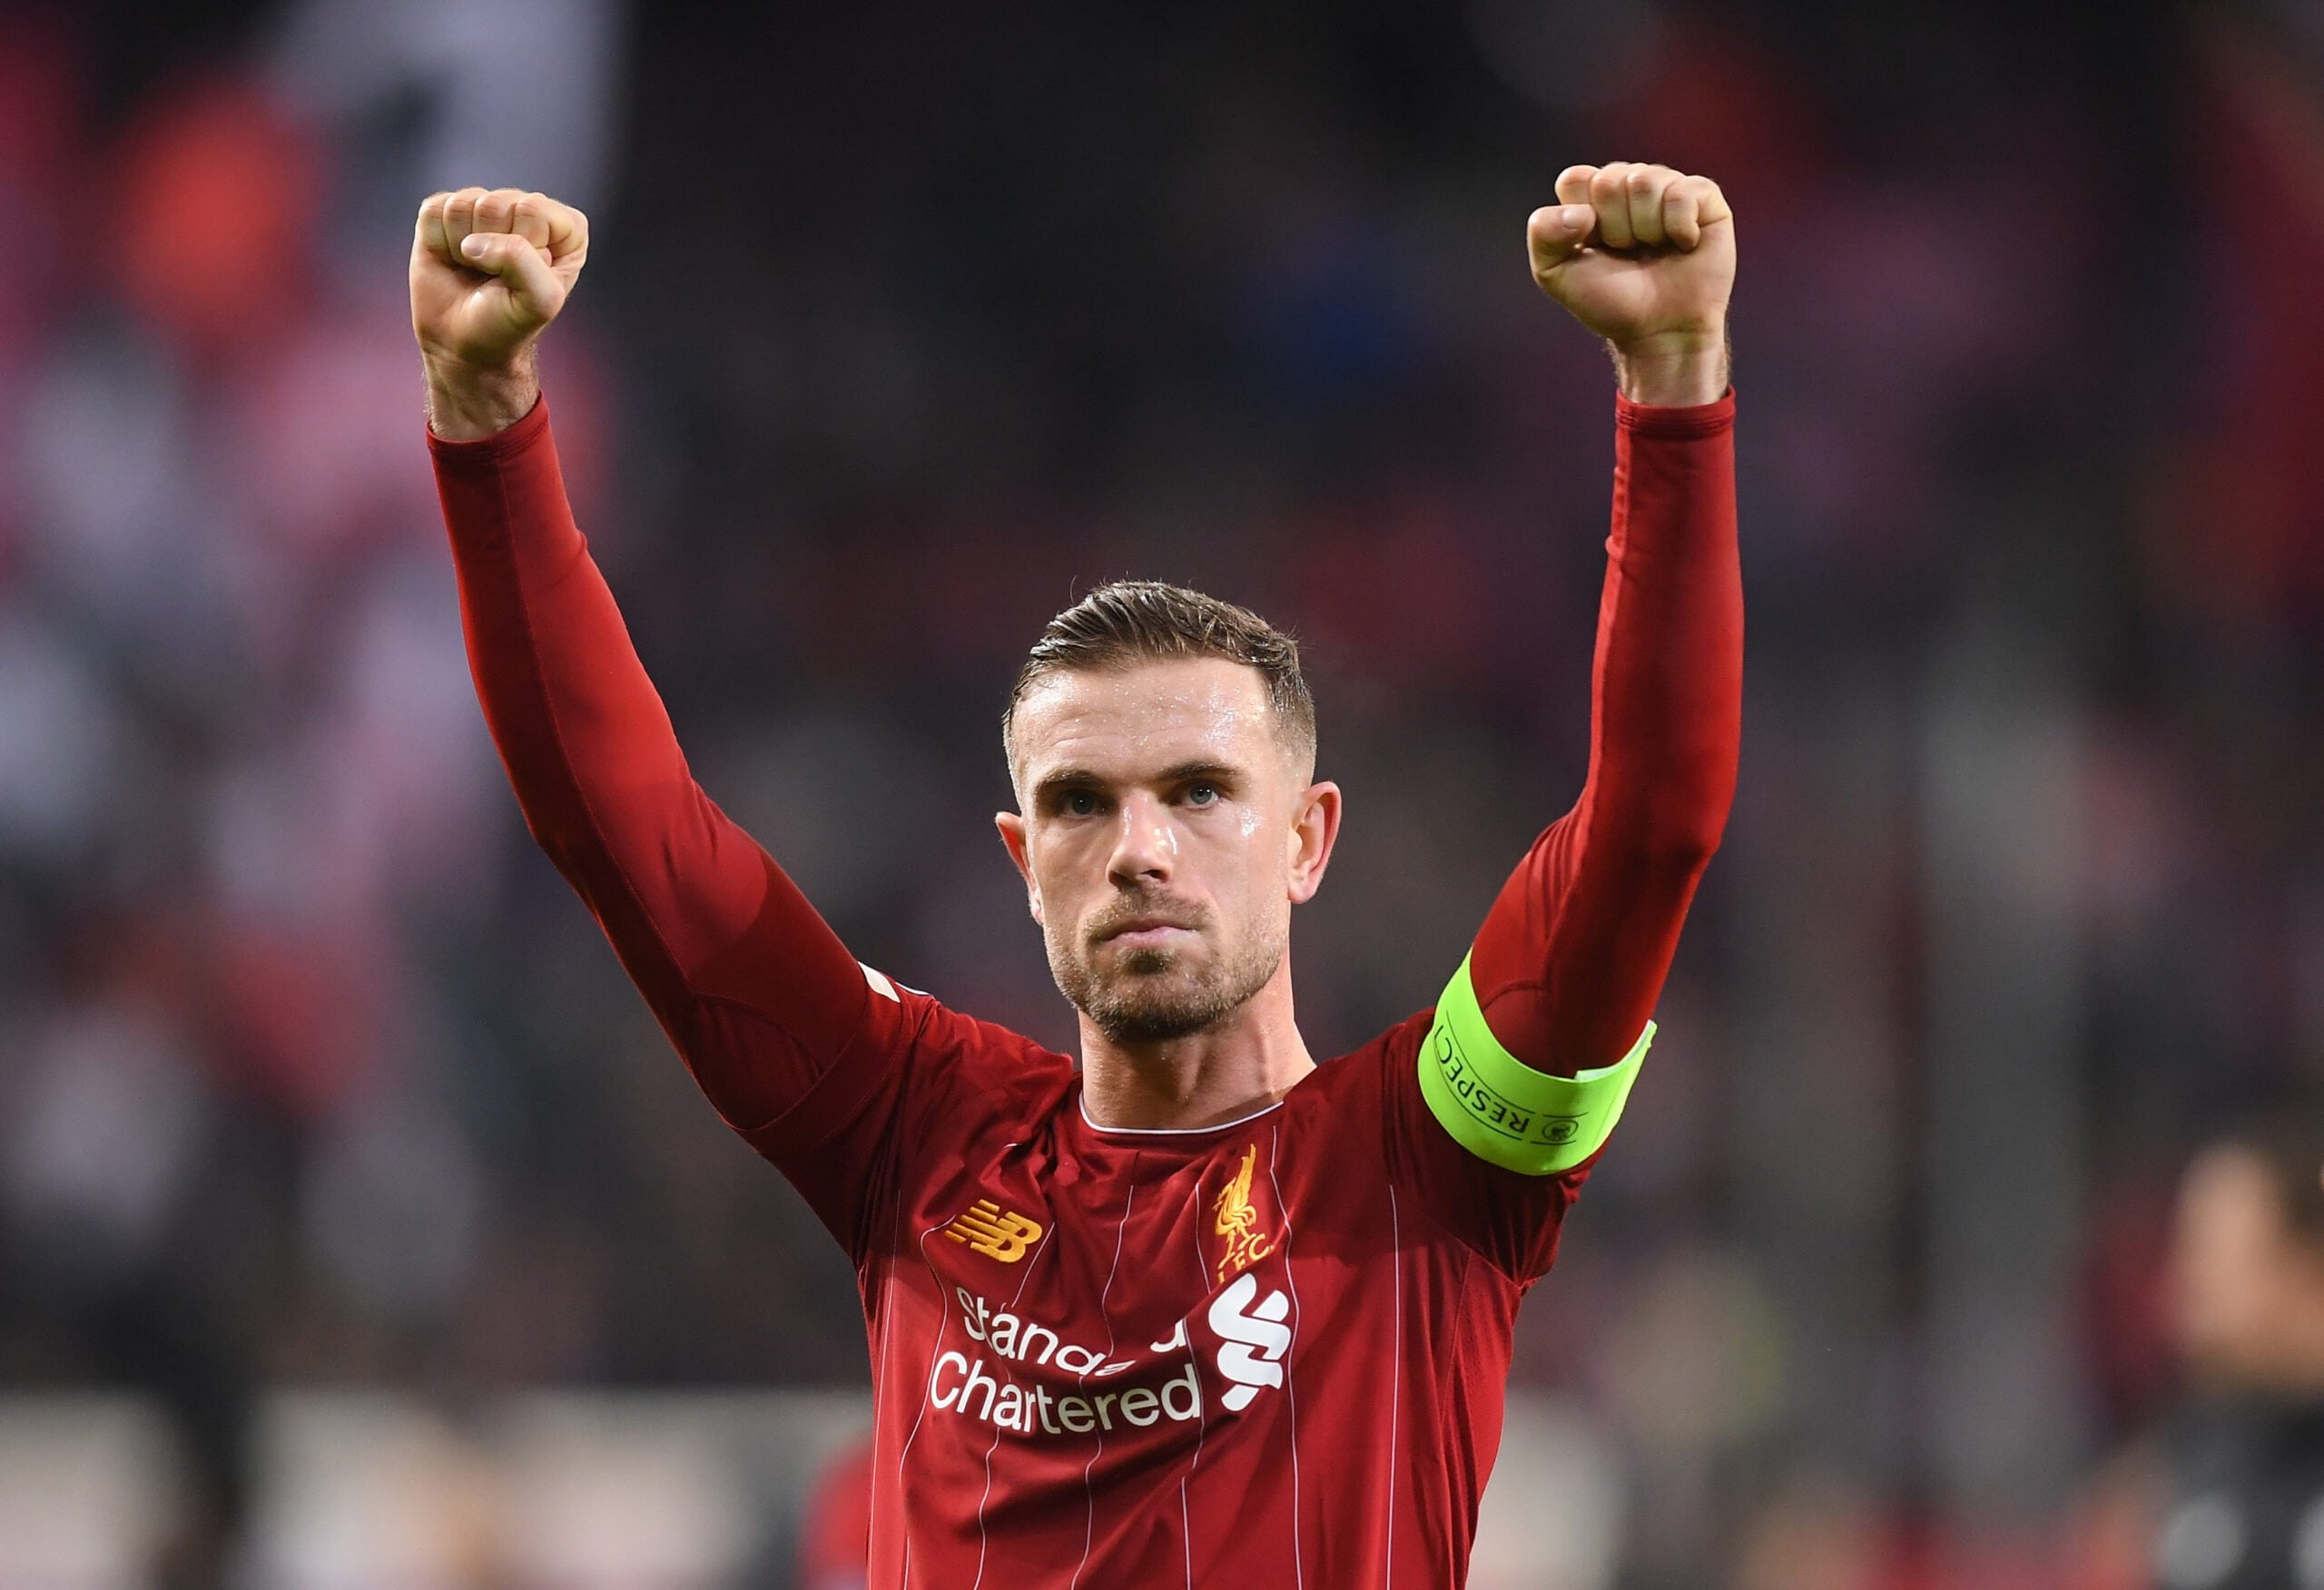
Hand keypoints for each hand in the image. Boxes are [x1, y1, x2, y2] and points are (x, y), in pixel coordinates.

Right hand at [410, 187, 588, 436]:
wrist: (462, 343)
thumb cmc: (508, 323)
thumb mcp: (537, 301)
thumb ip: (521, 261)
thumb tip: (472, 243)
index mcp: (566, 228)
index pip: (532, 210)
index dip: (522, 249)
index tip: (521, 280)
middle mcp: (528, 211)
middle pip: (495, 204)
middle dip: (490, 250)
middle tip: (493, 278)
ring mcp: (486, 209)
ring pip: (463, 205)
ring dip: (461, 247)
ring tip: (474, 269)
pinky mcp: (447, 213)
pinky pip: (434, 211)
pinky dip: (437, 241)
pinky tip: (452, 259)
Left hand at [1527, 163, 1732, 404]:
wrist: (1658, 331)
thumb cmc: (1610, 302)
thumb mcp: (1555, 274)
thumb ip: (1543, 234)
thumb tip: (1581, 212)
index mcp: (1593, 198)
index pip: (1575, 179)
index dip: (1581, 219)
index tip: (1593, 247)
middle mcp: (1630, 185)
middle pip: (1609, 180)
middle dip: (1614, 228)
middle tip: (1627, 253)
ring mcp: (1667, 188)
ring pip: (1645, 181)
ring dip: (1645, 229)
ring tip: (1654, 250)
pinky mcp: (1704, 198)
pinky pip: (1683, 192)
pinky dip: (1678, 226)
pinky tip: (1682, 245)